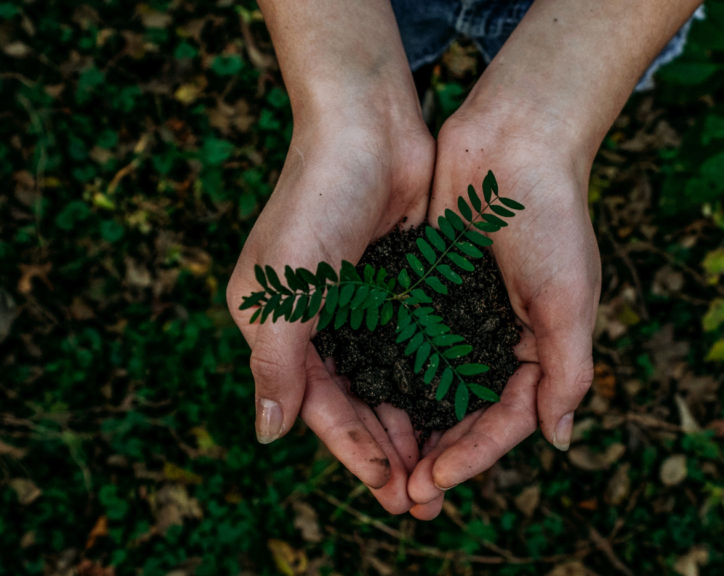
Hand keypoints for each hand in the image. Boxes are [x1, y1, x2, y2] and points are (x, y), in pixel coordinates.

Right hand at [226, 111, 433, 513]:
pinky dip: (431, 381)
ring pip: (388, 382)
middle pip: (355, 402)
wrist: (368, 126)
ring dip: (412, 425)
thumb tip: (268, 434)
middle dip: (387, 451)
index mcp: (278, 326)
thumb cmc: (316, 201)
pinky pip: (415, 347)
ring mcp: (360, 305)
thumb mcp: (284, 289)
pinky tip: (456, 410)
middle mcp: (317, 322)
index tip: (389, 488)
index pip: (318, 405)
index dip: (352, 449)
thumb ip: (276, 363)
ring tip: (443, 469)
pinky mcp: (398, 286)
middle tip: (422, 499)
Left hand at [406, 103, 602, 518]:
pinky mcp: (428, 289)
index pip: (506, 419)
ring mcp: (461, 315)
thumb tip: (558, 440)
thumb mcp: (569, 300)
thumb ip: (567, 371)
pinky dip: (390, 373)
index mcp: (540, 348)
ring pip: (432, 386)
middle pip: (466, 413)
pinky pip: (407, 342)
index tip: (435, 480)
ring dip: (410, 425)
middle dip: (438, 454)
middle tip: (403, 492)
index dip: (474, 455)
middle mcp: (499, 339)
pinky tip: (363, 399)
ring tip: (380, 461)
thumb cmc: (551, 218)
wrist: (514, 140)